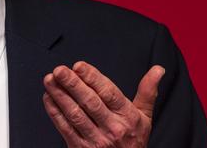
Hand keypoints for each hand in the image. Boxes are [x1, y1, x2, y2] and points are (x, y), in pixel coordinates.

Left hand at [42, 61, 164, 147]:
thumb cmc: (134, 141)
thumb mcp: (145, 117)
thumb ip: (147, 92)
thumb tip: (158, 69)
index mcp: (128, 117)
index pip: (109, 93)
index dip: (92, 78)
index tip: (78, 65)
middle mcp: (112, 128)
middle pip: (90, 102)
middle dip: (73, 84)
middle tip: (59, 70)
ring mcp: (96, 140)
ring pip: (75, 114)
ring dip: (60, 96)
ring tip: (49, 80)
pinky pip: (65, 128)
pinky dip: (55, 112)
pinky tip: (48, 97)